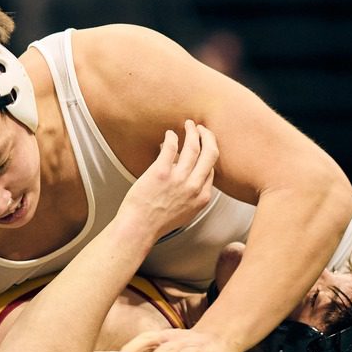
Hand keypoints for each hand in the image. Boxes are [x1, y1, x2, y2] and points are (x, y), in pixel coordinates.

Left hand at [122, 121, 217, 242]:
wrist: (140, 227)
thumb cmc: (158, 222)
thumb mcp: (186, 213)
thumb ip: (193, 196)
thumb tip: (193, 179)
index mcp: (202, 197)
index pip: (211, 169)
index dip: (208, 155)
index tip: (204, 146)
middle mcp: (194, 186)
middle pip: (210, 154)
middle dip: (208, 137)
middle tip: (202, 129)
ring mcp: (178, 178)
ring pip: (193, 146)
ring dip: (192, 131)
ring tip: (189, 125)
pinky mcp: (161, 171)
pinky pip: (171, 146)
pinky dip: (172, 137)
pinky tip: (169, 134)